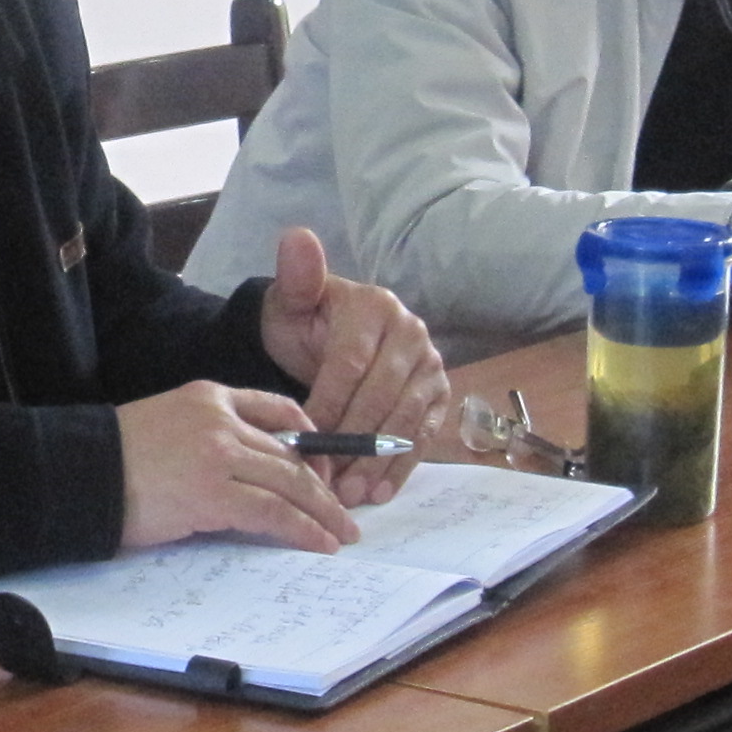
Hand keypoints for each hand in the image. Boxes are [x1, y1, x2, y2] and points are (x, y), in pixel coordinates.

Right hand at [115, 381, 359, 552]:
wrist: (78, 473)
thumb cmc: (113, 459)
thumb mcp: (167, 426)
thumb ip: (209, 437)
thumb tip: (248, 474)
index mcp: (209, 396)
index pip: (278, 408)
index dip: (312, 440)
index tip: (324, 468)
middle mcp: (221, 420)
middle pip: (292, 452)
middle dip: (324, 486)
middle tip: (345, 513)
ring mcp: (219, 455)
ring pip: (291, 482)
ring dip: (323, 512)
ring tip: (342, 535)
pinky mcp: (214, 494)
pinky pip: (273, 513)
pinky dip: (303, 530)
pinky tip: (319, 543)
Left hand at [253, 227, 452, 499]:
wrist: (323, 334)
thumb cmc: (304, 322)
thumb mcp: (292, 300)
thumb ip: (296, 277)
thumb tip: (297, 237)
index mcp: (375, 306)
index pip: (350, 362)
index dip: (327, 404)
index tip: (303, 440)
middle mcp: (410, 332)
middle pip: (381, 396)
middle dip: (352, 443)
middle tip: (326, 481)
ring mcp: (429, 365)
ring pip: (405, 420)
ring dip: (379, 462)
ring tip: (350, 494)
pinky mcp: (439, 395)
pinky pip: (423, 436)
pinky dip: (402, 467)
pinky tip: (380, 493)